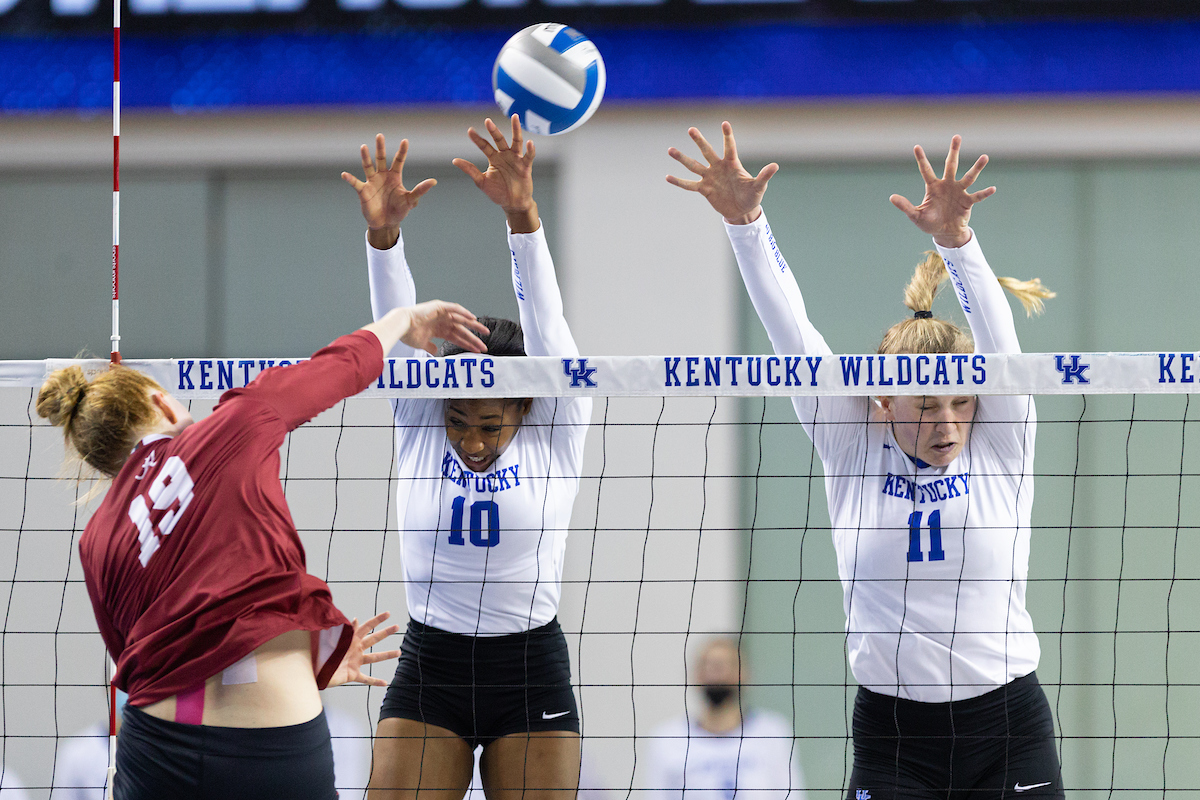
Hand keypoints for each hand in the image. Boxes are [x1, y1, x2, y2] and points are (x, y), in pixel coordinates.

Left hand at [326, 612, 401, 687]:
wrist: (313, 672)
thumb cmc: (319, 655)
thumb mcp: (332, 640)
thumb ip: (344, 630)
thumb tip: (355, 619)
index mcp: (351, 640)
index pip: (366, 627)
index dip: (377, 620)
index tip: (388, 614)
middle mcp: (355, 649)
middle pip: (374, 639)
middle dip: (385, 632)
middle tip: (397, 626)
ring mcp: (355, 662)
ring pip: (374, 658)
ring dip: (386, 655)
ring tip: (398, 652)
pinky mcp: (353, 675)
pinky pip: (366, 679)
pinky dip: (375, 681)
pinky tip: (384, 683)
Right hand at [341, 134, 436, 248]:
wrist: (386, 223)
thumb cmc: (399, 210)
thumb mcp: (411, 200)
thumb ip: (420, 190)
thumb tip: (434, 181)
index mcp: (394, 176)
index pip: (398, 161)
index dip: (402, 151)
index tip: (405, 141)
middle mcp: (382, 176)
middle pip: (381, 159)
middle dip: (380, 148)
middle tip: (380, 135)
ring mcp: (372, 182)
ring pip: (368, 166)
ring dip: (365, 157)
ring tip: (363, 147)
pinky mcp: (363, 191)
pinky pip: (356, 183)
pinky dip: (350, 179)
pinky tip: (345, 174)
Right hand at [398, 300, 490, 354]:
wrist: (401, 326)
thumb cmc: (408, 334)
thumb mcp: (422, 344)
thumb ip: (430, 347)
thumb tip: (435, 351)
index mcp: (439, 330)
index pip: (457, 337)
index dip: (467, 344)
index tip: (477, 350)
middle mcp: (442, 321)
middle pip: (462, 330)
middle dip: (473, 337)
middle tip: (484, 345)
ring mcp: (441, 313)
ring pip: (462, 320)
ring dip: (473, 326)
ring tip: (485, 332)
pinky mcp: (439, 306)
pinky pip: (455, 308)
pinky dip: (464, 312)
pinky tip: (473, 318)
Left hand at [452, 115, 538, 232]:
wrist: (512, 204)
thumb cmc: (498, 192)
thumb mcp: (481, 181)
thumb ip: (470, 170)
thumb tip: (454, 160)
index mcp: (494, 158)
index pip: (484, 146)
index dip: (477, 139)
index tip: (469, 131)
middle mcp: (505, 156)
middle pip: (499, 140)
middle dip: (493, 130)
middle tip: (487, 121)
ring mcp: (516, 159)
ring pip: (516, 141)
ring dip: (516, 129)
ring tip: (514, 117)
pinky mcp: (526, 166)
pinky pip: (529, 156)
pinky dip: (530, 149)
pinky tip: (530, 142)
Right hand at [666, 121, 778, 224]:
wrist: (742, 210)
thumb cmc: (752, 196)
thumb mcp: (758, 187)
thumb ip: (764, 176)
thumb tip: (775, 165)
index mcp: (732, 164)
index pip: (730, 147)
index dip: (728, 136)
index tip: (724, 123)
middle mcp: (718, 168)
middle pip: (707, 152)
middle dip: (699, 141)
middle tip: (691, 129)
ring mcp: (709, 178)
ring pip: (694, 165)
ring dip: (682, 158)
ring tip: (670, 150)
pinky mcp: (704, 189)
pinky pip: (689, 185)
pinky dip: (679, 182)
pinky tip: (667, 177)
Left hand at [889, 135, 994, 248]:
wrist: (945, 233)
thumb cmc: (930, 222)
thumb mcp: (915, 215)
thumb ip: (905, 206)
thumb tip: (891, 197)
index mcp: (933, 187)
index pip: (926, 170)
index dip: (921, 159)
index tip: (916, 146)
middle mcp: (947, 185)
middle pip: (951, 165)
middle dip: (953, 151)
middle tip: (957, 137)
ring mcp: (959, 192)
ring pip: (968, 177)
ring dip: (976, 168)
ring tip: (985, 157)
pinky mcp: (968, 202)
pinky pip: (977, 196)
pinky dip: (985, 193)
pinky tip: (993, 188)